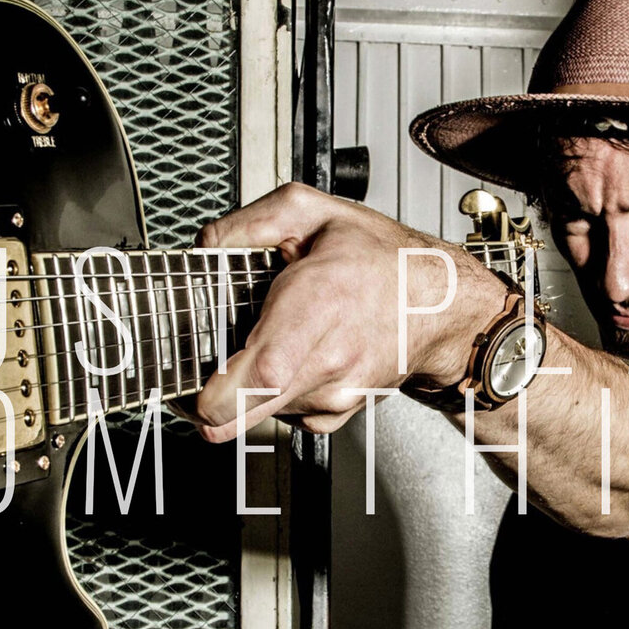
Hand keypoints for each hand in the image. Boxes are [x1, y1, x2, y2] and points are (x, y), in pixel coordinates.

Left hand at [182, 182, 504, 441]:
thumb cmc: (382, 259)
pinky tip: (288, 363)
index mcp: (318, 303)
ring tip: (262, 348)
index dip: (217, 393)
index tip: (189, 391)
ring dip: (244, 392)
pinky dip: (275, 396)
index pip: (261, 371)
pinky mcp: (340, 411)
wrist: (440, 305)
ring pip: (263, 413)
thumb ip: (253, 222)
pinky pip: (288, 415)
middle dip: (210, 404)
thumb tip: (208, 244)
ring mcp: (336, 391)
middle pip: (250, 409)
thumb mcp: (316, 213)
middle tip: (191, 387)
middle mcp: (328, 358)